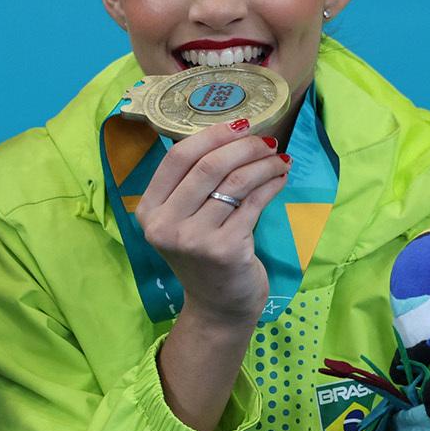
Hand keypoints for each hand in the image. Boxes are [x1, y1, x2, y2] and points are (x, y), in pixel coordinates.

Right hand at [137, 119, 289, 326]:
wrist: (218, 305)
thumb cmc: (204, 254)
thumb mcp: (184, 220)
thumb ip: (192, 184)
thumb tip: (232, 133)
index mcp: (149, 210)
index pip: (177, 158)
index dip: (211, 135)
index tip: (240, 124)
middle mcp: (165, 225)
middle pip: (208, 167)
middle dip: (244, 147)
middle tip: (268, 142)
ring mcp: (194, 240)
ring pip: (235, 183)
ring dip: (263, 164)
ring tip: (279, 159)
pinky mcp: (225, 250)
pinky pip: (253, 203)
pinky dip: (271, 185)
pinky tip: (280, 179)